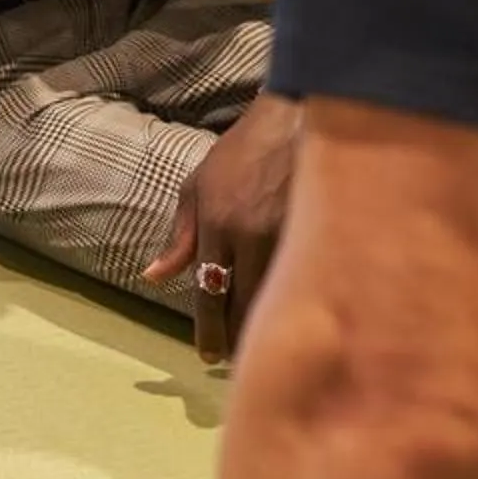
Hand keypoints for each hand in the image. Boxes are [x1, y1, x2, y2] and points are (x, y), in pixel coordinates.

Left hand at [144, 93, 302, 363]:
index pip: (210, 291)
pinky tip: (292, 316)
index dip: (209, 330)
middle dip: (238, 338)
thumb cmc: (241, 153)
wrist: (298, 119)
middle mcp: (253, 235)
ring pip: (279, 298)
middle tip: (233, 359)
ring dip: (268, 325)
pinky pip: (306, 282)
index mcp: (219, 224)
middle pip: (246, 305)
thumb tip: (153, 278)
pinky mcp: (324, 234)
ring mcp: (293, 236)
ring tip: (260, 346)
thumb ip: (179, 236)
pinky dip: (296, 302)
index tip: (208, 355)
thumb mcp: (197, 186)